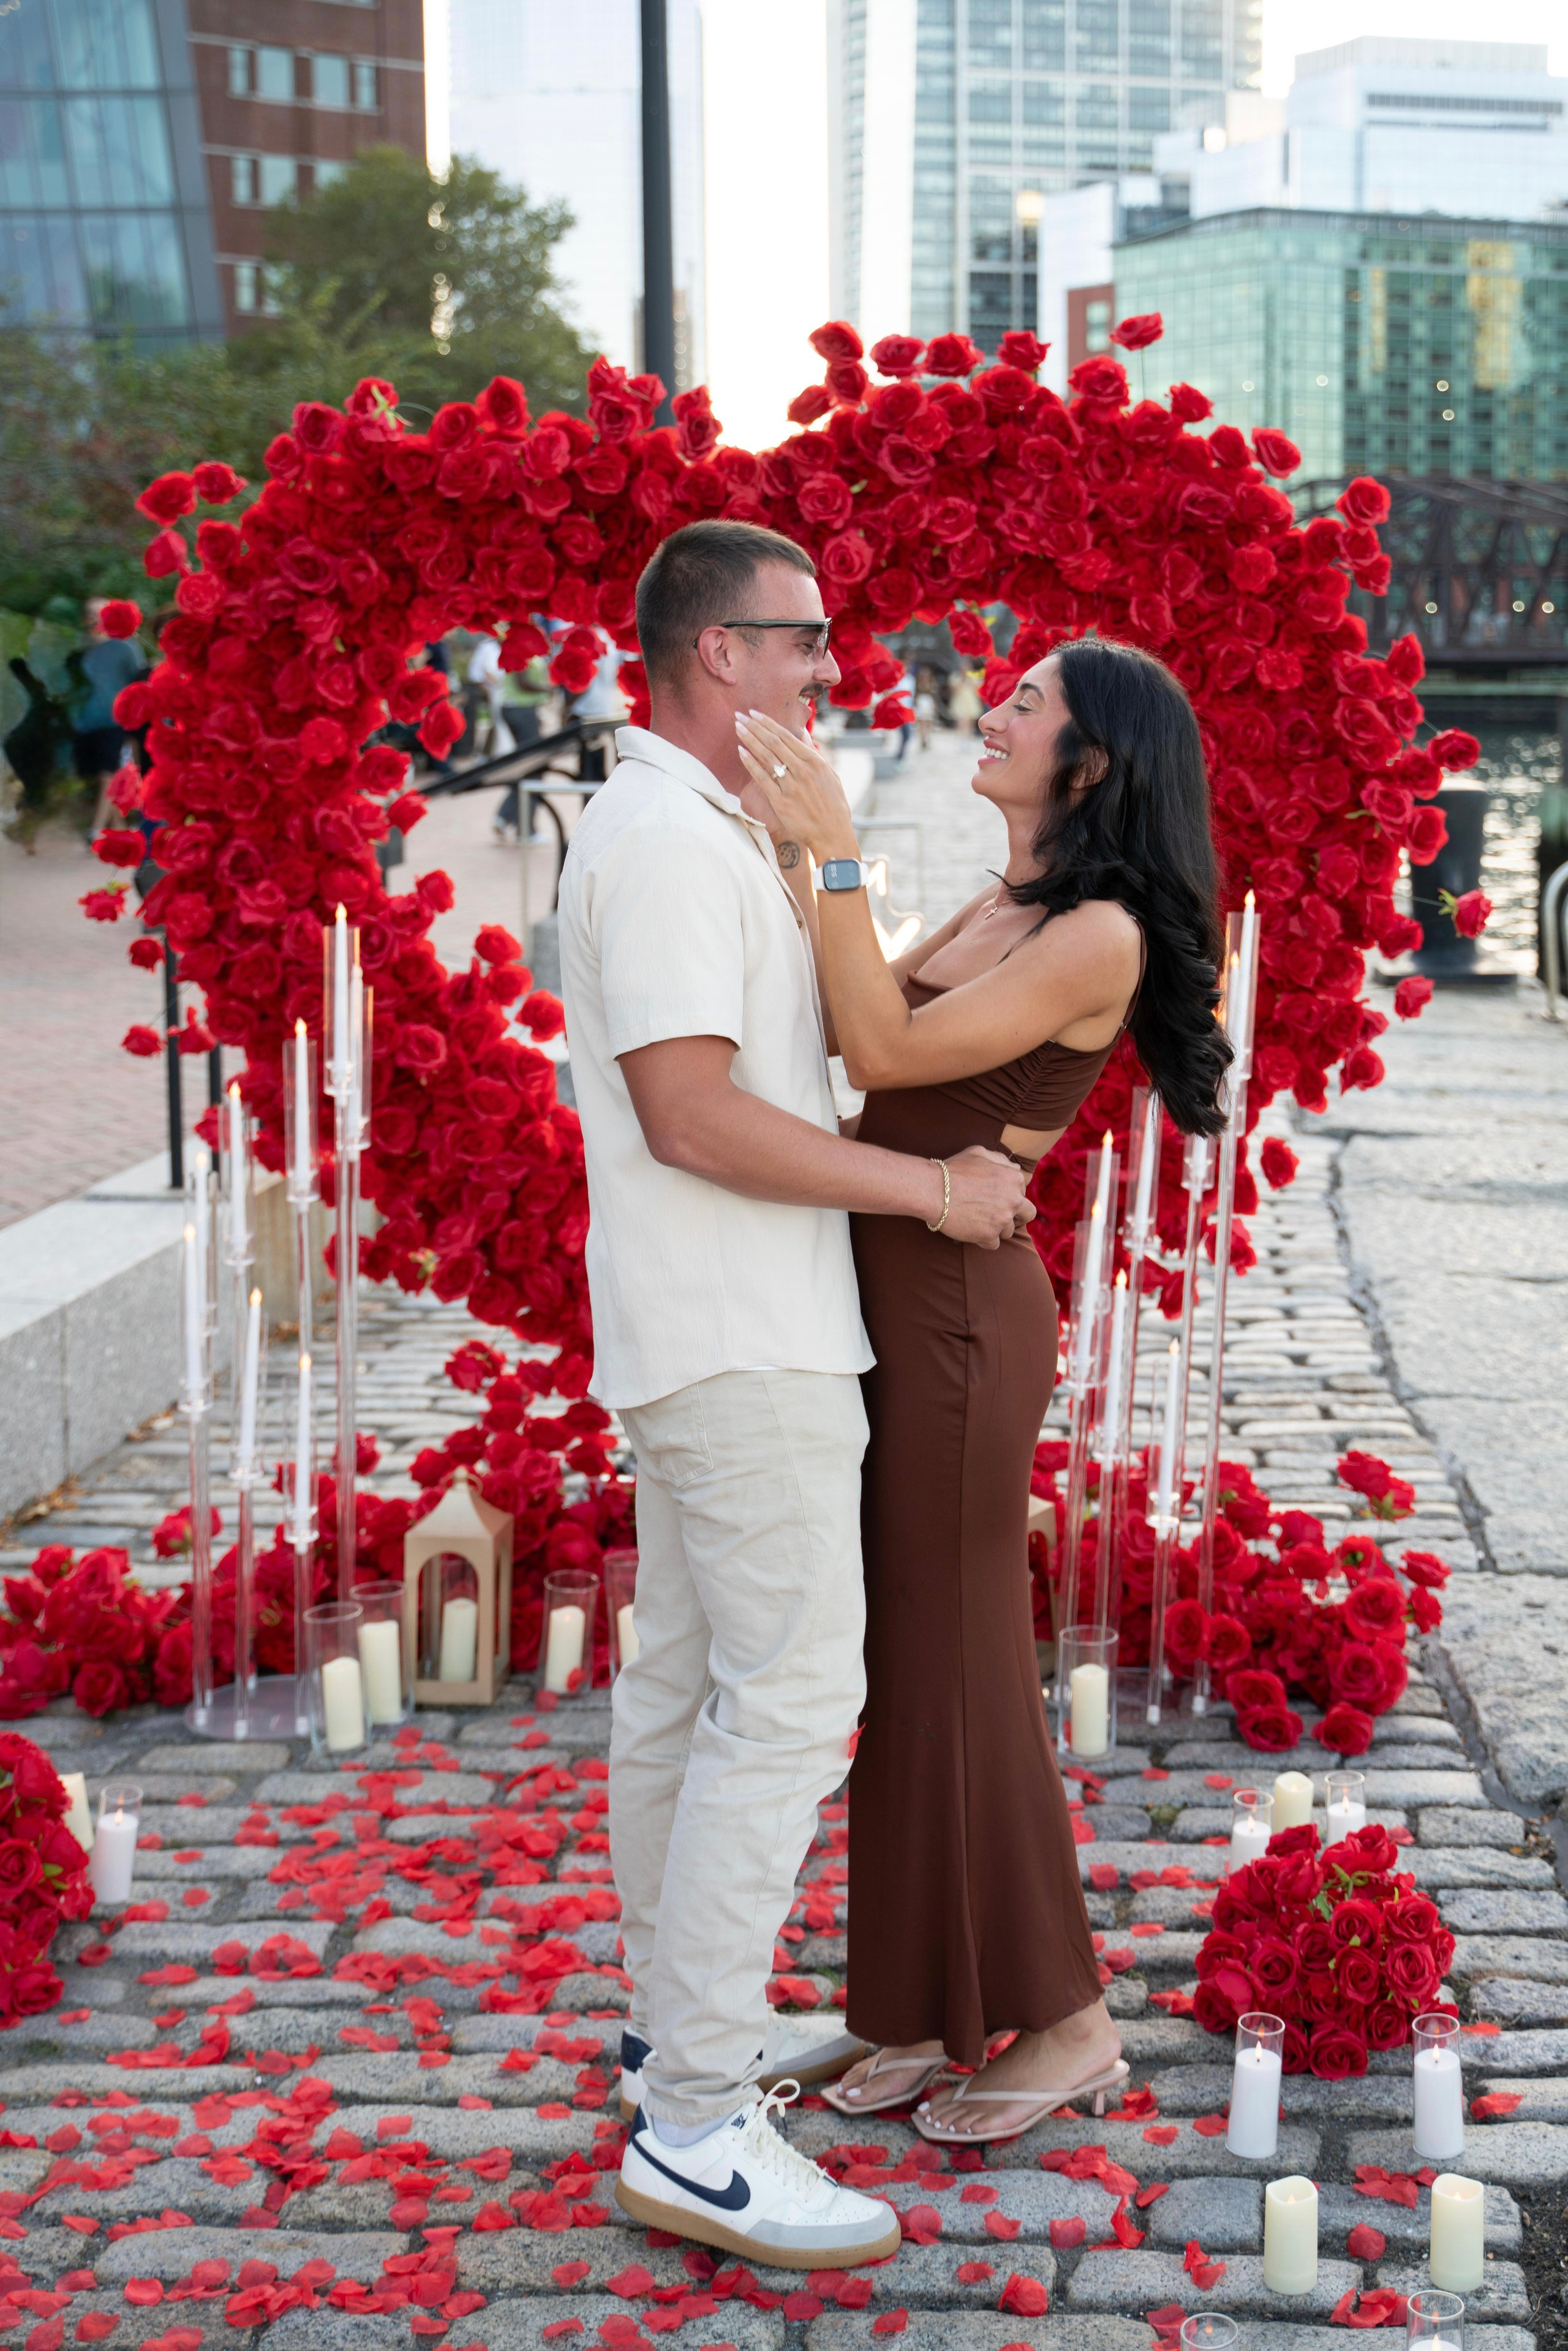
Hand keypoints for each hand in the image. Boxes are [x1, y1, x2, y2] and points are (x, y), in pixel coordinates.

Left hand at [735, 708, 859, 864]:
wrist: (833, 835)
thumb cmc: (834, 806)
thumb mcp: (830, 775)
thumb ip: (814, 754)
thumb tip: (804, 735)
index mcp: (815, 761)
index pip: (786, 736)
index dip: (768, 723)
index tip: (754, 713)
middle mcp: (802, 770)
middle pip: (773, 743)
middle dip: (754, 727)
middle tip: (739, 715)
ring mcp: (791, 785)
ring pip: (766, 757)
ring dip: (750, 740)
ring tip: (737, 728)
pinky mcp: (781, 802)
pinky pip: (763, 778)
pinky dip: (751, 764)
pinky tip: (741, 752)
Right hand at [936, 1146, 1033, 1249]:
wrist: (933, 1190)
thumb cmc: (953, 1170)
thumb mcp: (979, 1153)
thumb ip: (1001, 1160)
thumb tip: (1016, 1169)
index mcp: (1013, 1179)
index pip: (1023, 1192)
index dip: (1011, 1196)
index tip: (998, 1199)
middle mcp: (1013, 1199)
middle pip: (1027, 1215)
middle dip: (1017, 1217)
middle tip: (1001, 1216)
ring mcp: (1002, 1219)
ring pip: (1008, 1231)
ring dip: (996, 1228)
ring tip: (978, 1221)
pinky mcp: (989, 1235)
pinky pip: (994, 1244)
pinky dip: (984, 1240)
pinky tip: (972, 1231)